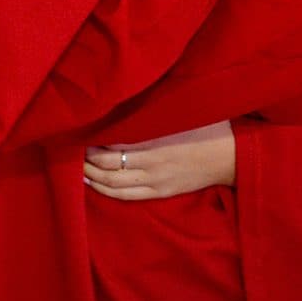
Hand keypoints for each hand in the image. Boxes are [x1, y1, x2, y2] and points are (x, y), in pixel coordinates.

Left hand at [83, 123, 236, 199]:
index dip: (92, 142)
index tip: (78, 133)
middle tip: (71, 151)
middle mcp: (152, 165)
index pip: (113, 145)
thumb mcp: (177, 116)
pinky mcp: (161, 192)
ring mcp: (156, 182)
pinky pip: (127, 196)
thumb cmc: (205, 129)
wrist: (230, 156)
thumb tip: (121, 104)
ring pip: (114, 184)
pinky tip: (92, 184)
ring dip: (91, 176)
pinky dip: (106, 191)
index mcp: (156, 142)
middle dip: (86, 160)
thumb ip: (149, 115)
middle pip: (108, 166)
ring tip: (76, 167)